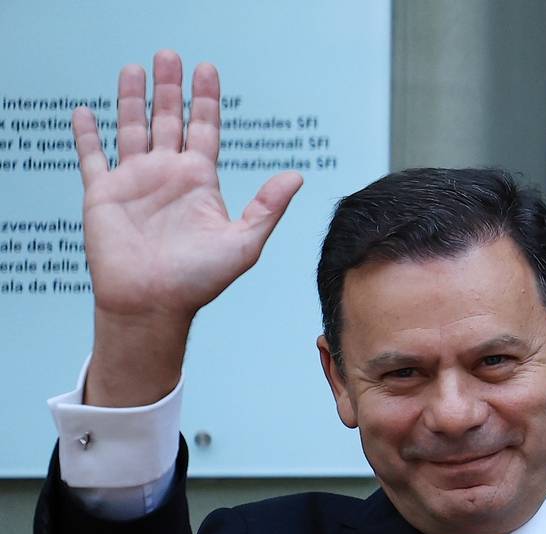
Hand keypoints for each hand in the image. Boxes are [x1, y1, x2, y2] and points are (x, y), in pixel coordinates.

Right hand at [73, 51, 301, 405]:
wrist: (153, 304)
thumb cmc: (199, 281)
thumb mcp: (243, 242)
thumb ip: (267, 207)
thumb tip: (297, 176)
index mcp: (200, 182)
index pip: (205, 129)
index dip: (206, 99)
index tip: (207, 68)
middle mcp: (167, 176)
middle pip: (168, 119)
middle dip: (170, 88)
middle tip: (169, 54)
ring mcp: (134, 182)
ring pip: (131, 128)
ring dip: (132, 99)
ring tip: (134, 67)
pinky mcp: (102, 193)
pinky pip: (91, 157)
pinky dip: (86, 135)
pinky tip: (85, 112)